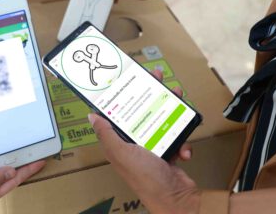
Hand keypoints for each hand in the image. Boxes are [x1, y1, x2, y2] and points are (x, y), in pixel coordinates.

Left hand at [88, 70, 198, 213]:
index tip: (133, 78)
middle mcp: (136, 143)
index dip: (126, 94)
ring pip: (162, 119)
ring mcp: (155, 147)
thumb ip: (106, 134)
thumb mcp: (121, 153)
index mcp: (121, 142)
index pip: (121, 112)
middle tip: (159, 77)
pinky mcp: (171, 152)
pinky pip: (177, 137)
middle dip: (152, 93)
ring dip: (171, 108)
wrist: (176, 199)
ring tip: (178, 97)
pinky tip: (184, 149)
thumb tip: (91, 116)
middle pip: (143, 110)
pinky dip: (183, 140)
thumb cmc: (146, 177)